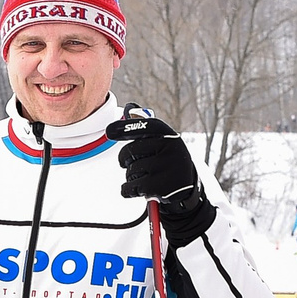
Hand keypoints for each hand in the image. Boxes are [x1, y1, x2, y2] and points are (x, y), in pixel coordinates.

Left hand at [106, 110, 212, 243]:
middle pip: (129, 151)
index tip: (109, 131)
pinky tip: (140, 190)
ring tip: (144, 178)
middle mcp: (170, 150)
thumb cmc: (168, 163)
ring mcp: (165, 169)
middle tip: (133, 164)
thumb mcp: (164, 143)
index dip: (125, 128)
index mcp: (170, 137)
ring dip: (131, 177)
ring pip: (129, 171)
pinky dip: (129, 190)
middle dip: (125, 159)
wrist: (187, 190)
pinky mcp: (159, 188)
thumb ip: (147, 128)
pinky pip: (129, 187)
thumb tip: (131, 107)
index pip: (145, 127)